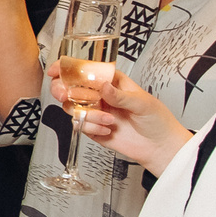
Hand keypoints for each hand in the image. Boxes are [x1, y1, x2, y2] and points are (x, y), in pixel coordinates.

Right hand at [59, 63, 192, 176]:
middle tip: (67, 95)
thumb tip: (104, 86)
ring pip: (73, 107)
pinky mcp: (93, 128)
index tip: (56, 71)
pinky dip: (91, 127)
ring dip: (87, 114)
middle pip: (70, 87)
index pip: (86, 70)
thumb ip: (121, 95)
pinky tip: (108, 129)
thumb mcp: (142, 103)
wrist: (159, 147)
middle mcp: (100, 95)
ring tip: (108, 119)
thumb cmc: (157, 120)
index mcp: (112, 82)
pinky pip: (81, 125)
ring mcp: (96, 112)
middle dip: (64, 90)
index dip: (68, 69)